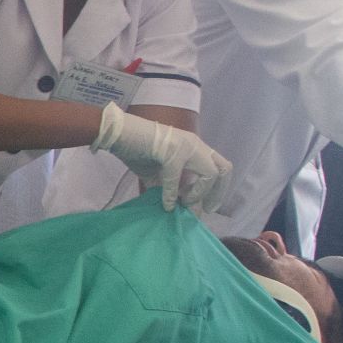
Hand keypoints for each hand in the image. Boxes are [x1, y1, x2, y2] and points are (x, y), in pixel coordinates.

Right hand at [90, 104, 231, 211]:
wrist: (118, 133)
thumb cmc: (136, 148)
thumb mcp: (157, 172)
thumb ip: (169, 187)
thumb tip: (175, 207)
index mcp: (194, 147)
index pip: (219, 167)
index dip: (216, 190)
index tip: (205, 208)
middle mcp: (195, 144)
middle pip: (224, 169)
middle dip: (217, 193)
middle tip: (205, 209)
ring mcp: (186, 146)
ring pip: (210, 174)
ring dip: (198, 193)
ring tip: (183, 204)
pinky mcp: (172, 151)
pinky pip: (176, 179)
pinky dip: (171, 194)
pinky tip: (165, 204)